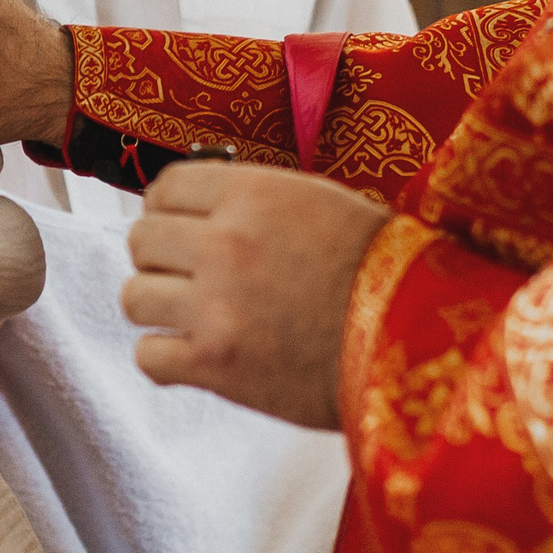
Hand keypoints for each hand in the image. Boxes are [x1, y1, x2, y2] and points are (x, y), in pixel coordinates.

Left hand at [120, 163, 393, 429]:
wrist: (419, 339)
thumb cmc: (383, 270)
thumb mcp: (321, 204)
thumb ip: (254, 202)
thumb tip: (202, 209)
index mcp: (251, 193)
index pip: (164, 188)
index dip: (168, 210)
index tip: (180, 227)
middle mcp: (224, 242)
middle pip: (141, 240)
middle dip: (160, 257)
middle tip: (188, 274)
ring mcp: (215, 304)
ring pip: (133, 297)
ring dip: (160, 307)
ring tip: (194, 316)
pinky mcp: (215, 364)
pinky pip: (148, 355)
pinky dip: (166, 359)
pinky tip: (196, 356)